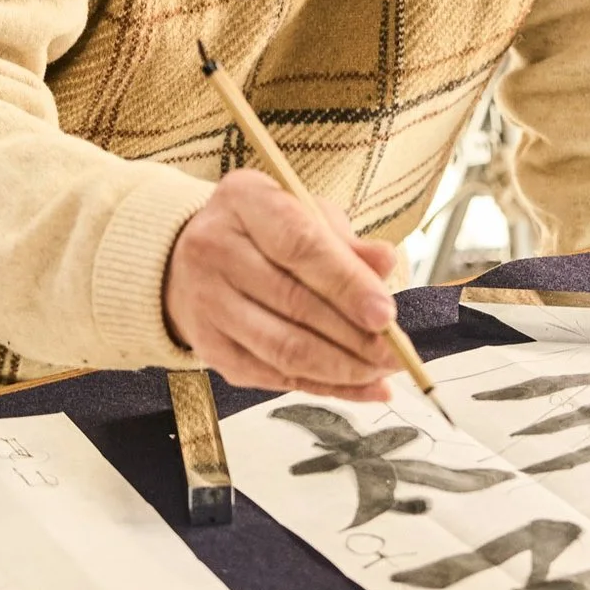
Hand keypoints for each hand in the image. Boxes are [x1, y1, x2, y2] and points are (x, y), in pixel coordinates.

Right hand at [165, 168, 399, 399]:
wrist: (193, 256)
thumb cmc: (265, 230)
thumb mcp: (305, 214)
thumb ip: (345, 241)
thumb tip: (386, 262)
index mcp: (244, 201)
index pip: (299, 246)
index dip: (347, 284)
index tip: (386, 315)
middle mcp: (214, 249)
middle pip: (293, 302)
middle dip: (354, 336)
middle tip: (396, 354)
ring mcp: (206, 302)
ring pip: (283, 349)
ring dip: (341, 369)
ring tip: (382, 372)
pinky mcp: (209, 346)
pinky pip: (273, 377)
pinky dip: (323, 387)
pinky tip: (360, 387)